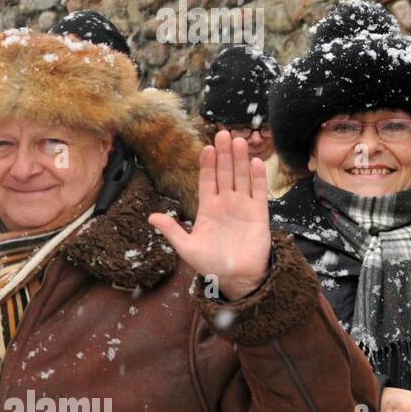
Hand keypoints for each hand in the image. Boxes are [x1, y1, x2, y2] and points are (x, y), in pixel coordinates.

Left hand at [148, 131, 270, 300]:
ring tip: (238, 141)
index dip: (207, 164)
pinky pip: (258, 192)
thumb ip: (172, 230)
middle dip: (224, 154)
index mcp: (207, 208)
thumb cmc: (210, 263)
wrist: (236, 277)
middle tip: (223, 133)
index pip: (206, 180)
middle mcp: (225, 203)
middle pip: (225, 173)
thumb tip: (151, 217)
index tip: (205, 147)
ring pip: (241, 178)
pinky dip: (257, 177)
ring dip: (240, 160)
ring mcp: (243, 206)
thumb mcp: (187, 247)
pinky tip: (255, 162)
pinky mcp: (259, 214)